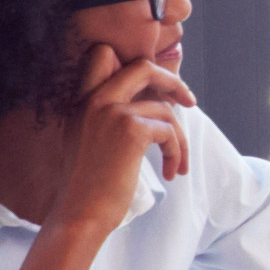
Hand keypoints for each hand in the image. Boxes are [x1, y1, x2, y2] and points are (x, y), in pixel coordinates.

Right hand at [57, 47, 197, 225]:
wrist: (79, 214)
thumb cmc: (87, 186)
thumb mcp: (86, 140)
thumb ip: (105, 115)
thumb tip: (148, 103)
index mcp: (81, 101)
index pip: (103, 54)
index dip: (134, 65)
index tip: (154, 86)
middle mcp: (94, 100)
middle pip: (143, 66)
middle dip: (173, 81)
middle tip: (190, 102)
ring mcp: (112, 112)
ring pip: (164, 108)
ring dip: (179, 138)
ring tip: (176, 164)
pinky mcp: (131, 130)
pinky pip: (169, 130)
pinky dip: (176, 151)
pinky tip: (171, 172)